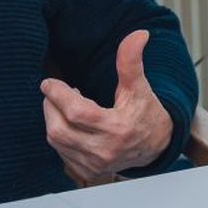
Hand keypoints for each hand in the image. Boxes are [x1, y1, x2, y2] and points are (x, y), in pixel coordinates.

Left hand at [40, 30, 172, 184]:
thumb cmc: (147, 114)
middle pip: (59, 129)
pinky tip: (70, 124)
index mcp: (117, 129)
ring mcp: (95, 164)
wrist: (157, 146)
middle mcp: (104, 151)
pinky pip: (61, 152)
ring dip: (53, 120)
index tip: (49, 83)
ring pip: (57, 141)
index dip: (58, 94)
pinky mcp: (88, 172)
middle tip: (55, 92)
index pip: (76, 112)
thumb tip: (138, 35)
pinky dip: (59, 136)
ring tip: (65, 106)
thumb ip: (132, 62)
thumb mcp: (140, 87)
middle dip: (51, 106)